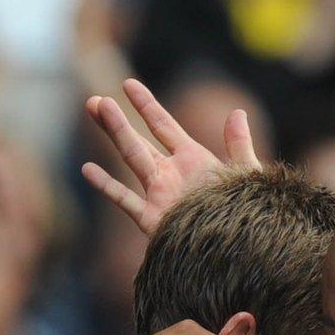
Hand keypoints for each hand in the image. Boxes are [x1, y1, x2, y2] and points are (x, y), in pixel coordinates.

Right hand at [80, 78, 262, 234]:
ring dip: (115, 133)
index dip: (146, 105)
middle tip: (95, 101)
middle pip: (138, 141)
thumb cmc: (245, 215)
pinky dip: (108, 185)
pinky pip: (126, 200)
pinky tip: (88, 169)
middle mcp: (170, 174)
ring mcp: (158, 195)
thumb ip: (239, 145)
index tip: (128, 85)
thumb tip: (237, 112)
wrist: (239, 250)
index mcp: (192, 160)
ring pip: (131, 158)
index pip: (163, 125)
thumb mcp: (245, 176)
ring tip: (96, 111)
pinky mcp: (152, 219)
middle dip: (117, 121)